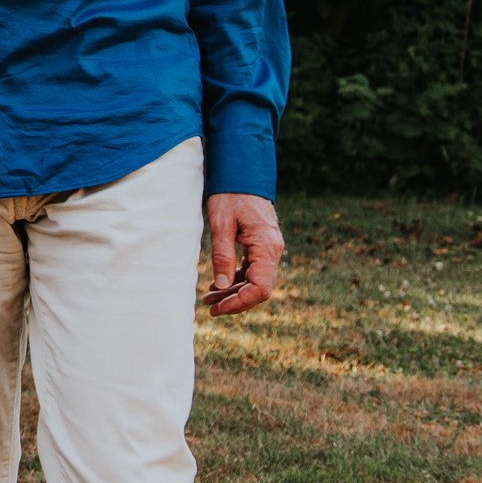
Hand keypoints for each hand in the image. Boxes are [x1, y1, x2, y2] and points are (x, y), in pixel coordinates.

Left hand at [201, 192, 284, 315]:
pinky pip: (252, 270)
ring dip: (233, 292)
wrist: (242, 174)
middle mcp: (272, 251)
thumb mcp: (221, 223)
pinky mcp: (261, 246)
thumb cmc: (230, 195)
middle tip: (209, 307)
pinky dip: (236, 280)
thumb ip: (222, 254)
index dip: (240, 302)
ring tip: (208, 299)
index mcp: (266, 247)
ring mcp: (269, 249)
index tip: (218, 308)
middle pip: (259, 289)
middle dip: (234, 301)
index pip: (260, 288)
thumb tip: (221, 286)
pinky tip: (218, 285)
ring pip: (255, 281)